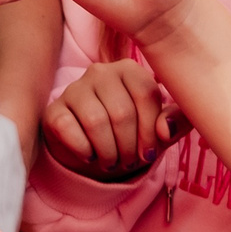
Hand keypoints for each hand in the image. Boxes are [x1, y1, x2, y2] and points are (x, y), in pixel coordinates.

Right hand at [41, 59, 182, 179]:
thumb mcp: (161, 130)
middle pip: (121, 112)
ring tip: (112, 161)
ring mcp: (74, 89)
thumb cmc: (132, 135)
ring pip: (95, 122)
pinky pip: (68, 129)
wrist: (95, 151)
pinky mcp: (54, 110)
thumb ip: (176, 123)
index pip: (146, 94)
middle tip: (129, 161)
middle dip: (129, 147)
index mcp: (129, 70)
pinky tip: (90, 155)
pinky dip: (84, 151)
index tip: (150, 152)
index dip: (150, 130)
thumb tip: (164, 129)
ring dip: (108, 152)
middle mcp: (100, 72)